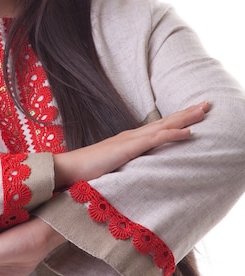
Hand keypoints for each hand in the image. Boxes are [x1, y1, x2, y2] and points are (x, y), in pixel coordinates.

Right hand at [53, 102, 209, 187]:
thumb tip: (137, 171)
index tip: (193, 114)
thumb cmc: (88, 171)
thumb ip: (126, 165)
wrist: (69, 168)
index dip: (177, 120)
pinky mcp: (129, 148)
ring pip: (164, 126)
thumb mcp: (113, 167)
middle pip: (165, 121)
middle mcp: (133, 135)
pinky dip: (173, 135)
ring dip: (185, 118)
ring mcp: (131, 140)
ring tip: (203, 112)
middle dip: (187, 113)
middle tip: (207, 104)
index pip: (159, 127)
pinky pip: (155, 140)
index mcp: (130, 140)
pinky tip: (188, 133)